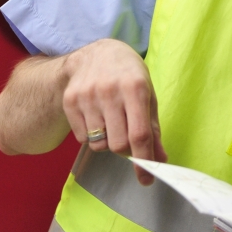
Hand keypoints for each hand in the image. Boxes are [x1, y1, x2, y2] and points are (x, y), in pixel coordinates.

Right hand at [62, 38, 167, 183]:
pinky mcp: (70, 101)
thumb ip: (154, 128)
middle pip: (118, 144)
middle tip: (127, 134)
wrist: (98, 53)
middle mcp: (110, 91)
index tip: (146, 178)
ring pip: (99, 144)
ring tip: (112, 120)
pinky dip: (91, 135)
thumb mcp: (148, 95)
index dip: (144, 160)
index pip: (139, 134)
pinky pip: (82, 137)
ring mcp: (87, 96)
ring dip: (108, 141)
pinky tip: (97, 115)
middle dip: (125, 148)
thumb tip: (161, 160)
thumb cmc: (130, 76)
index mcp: (135, 88)